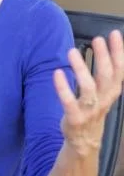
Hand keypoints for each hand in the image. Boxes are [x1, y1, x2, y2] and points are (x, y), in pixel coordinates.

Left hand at [53, 30, 123, 155]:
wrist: (84, 141)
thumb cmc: (92, 109)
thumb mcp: (104, 92)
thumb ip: (104, 73)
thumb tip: (104, 47)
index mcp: (112, 92)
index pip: (119, 70)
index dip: (119, 52)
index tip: (115, 34)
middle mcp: (104, 100)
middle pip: (107, 77)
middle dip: (104, 57)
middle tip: (97, 39)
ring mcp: (89, 110)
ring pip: (89, 88)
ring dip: (81, 69)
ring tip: (72, 51)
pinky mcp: (74, 118)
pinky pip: (69, 102)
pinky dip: (63, 88)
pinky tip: (57, 72)